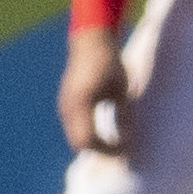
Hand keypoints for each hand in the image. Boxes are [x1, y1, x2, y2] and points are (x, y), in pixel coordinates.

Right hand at [57, 26, 130, 155]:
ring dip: (94, 143)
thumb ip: (123, 115)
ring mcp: (64, 105)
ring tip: (116, 144)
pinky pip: (75, 127)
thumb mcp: (121, 89)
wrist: (90, 41)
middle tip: (121, 152)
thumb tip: (127, 139)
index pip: (88, 140)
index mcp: (81, 104)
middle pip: (78, 142)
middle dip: (100, 150)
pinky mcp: (67, 103)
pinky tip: (106, 133)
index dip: (107, 150)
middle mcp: (68, 108)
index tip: (125, 151)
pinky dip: (88, 134)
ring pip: (75, 136)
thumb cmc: (109, 62)